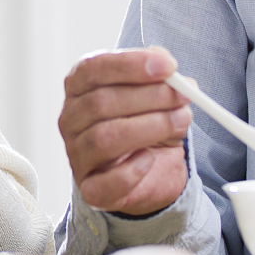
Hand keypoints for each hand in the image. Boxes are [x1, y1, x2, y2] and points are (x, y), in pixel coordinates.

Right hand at [59, 48, 192, 216]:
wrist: (152, 170)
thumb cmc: (148, 123)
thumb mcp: (158, 93)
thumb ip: (162, 78)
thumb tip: (169, 69)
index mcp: (80, 88)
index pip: (92, 69)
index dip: (129, 65)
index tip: (168, 66)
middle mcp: (71, 120)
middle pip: (100, 103)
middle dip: (149, 97)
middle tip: (183, 97)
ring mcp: (77, 155)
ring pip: (104, 138)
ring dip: (150, 127)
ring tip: (180, 122)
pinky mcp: (90, 189)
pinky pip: (106, 181)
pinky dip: (134, 169)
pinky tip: (151, 158)